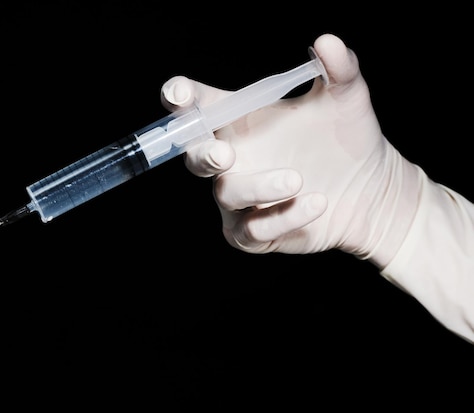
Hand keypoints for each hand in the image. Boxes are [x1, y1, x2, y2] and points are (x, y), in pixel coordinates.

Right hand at [161, 34, 418, 267]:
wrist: (371, 189)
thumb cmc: (346, 139)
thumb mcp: (347, 99)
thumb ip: (338, 68)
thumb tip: (328, 41)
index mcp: (238, 122)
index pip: (198, 108)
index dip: (180, 99)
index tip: (178, 93)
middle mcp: (231, 160)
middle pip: (195, 156)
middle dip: (203, 154)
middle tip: (225, 154)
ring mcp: (239, 199)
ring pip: (229, 194)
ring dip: (259, 187)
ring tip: (298, 180)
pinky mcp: (254, 233)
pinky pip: (255, 230)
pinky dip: (284, 216)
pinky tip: (317, 203)